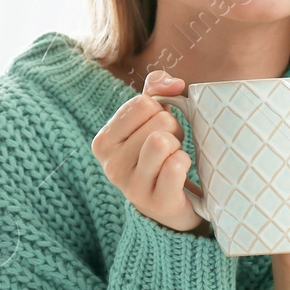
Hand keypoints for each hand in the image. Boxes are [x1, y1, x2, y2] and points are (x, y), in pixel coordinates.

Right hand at [91, 69, 208, 235]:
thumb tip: (174, 83)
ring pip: (163, 141)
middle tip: (169, 148)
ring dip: (179, 146)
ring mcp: (132, 187)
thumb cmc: (159, 156)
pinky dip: (185, 163)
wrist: (171, 205)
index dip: (160, 110)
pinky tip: (179, 174)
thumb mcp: (150, 119)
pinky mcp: (156, 203)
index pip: (142, 103)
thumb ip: (155, 90)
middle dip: (173, 129)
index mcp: (104, 142)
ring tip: (173, 159)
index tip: (158, 128)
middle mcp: (111, 166)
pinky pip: (175, 165)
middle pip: (158, 120)